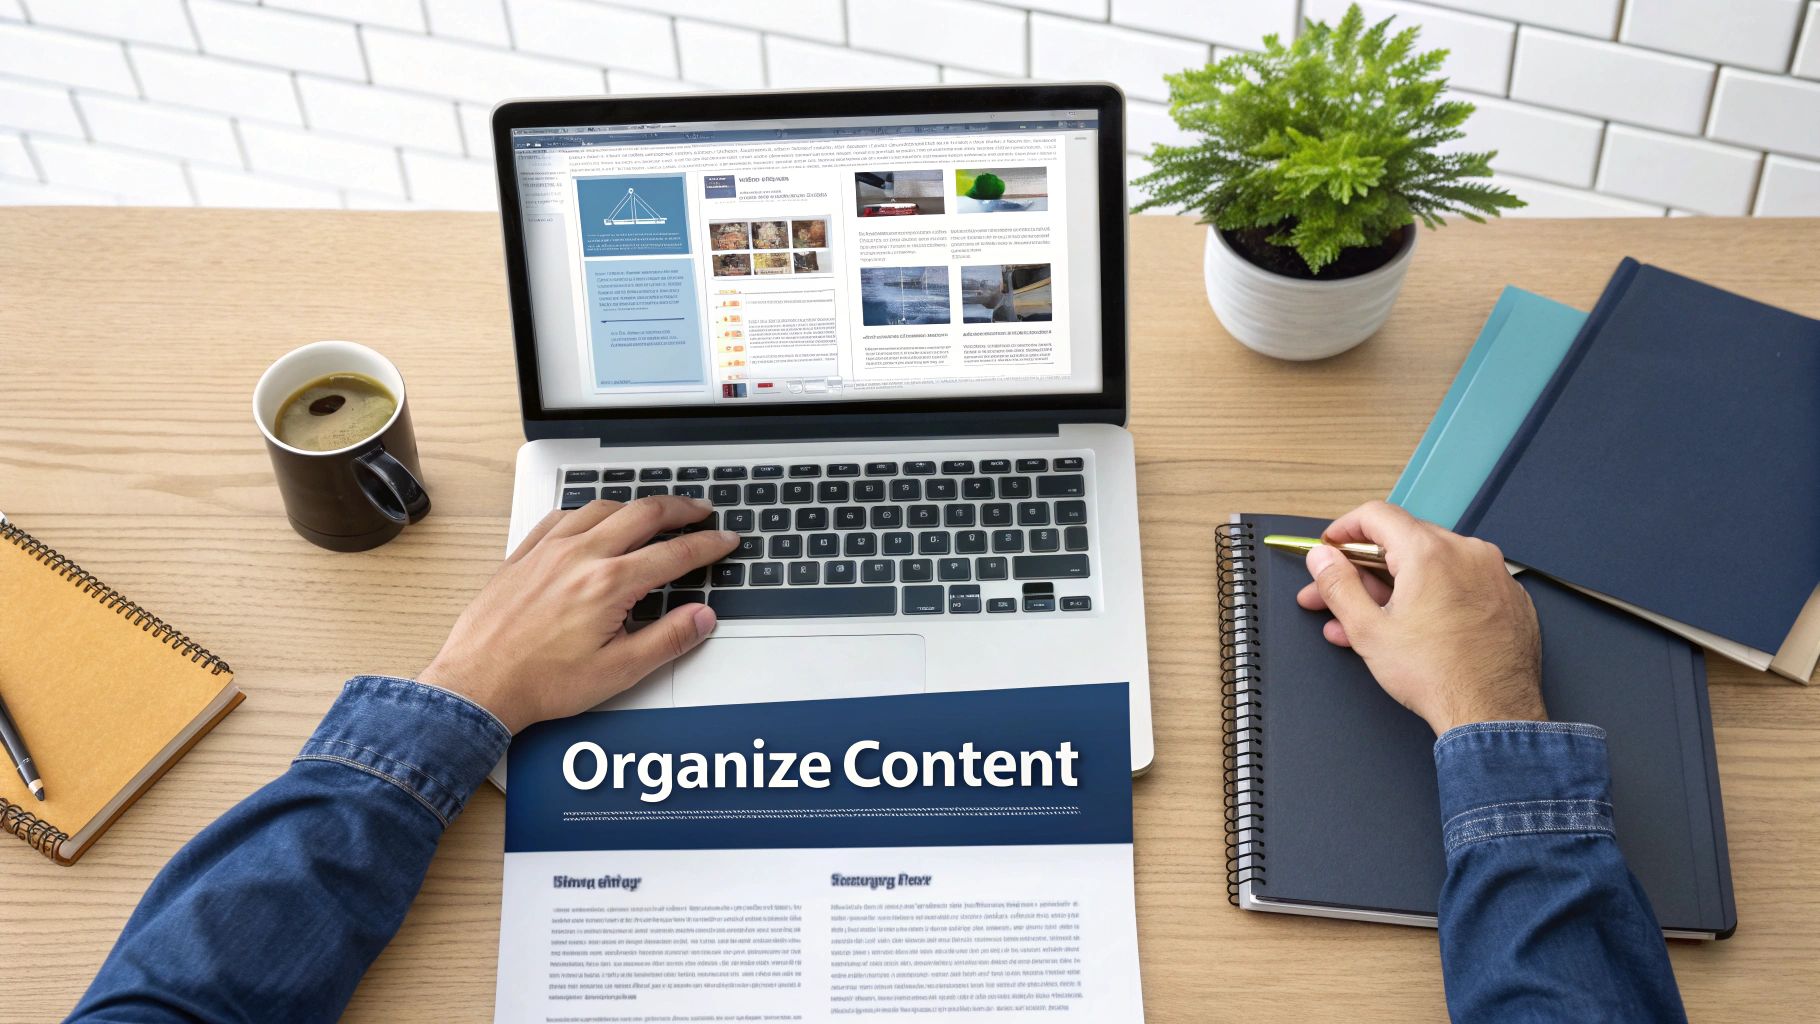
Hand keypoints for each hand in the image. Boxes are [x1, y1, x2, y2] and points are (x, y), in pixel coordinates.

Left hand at [417, 497, 737, 732]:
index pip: (674, 554)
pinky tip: (595, 518)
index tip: (724, 540)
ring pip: (604, 507)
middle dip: (681, 509)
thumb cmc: (541, 682)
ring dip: (637, 504)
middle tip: (702, 511)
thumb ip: (668, 639)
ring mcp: (550, 550)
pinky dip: (590, 510)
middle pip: (644, 513)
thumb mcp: (618, 671)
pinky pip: (563, 514)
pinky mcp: (525, 554)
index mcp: (609, 584)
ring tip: (656, 511)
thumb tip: (702, 617)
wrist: (479, 683)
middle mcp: (580, 556)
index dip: (707, 545)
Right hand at [1295, 500, 1545, 736]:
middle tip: (1337, 594)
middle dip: (1364, 568)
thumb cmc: (1438, 676)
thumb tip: (1322, 558)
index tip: (1329, 548)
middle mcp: (1467, 552)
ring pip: (1431, 565)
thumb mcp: (1369, 630)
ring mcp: (1493, 574)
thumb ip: (1338, 585)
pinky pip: (1461, 583)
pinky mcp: (1508, 597)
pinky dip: (1433, 595)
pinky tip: (1412, 625)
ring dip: (1395, 586)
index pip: (1376, 515)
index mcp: (1430, 552)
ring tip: (1368, 620)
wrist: (1492, 713)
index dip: (1343, 530)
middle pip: (1403, 541)